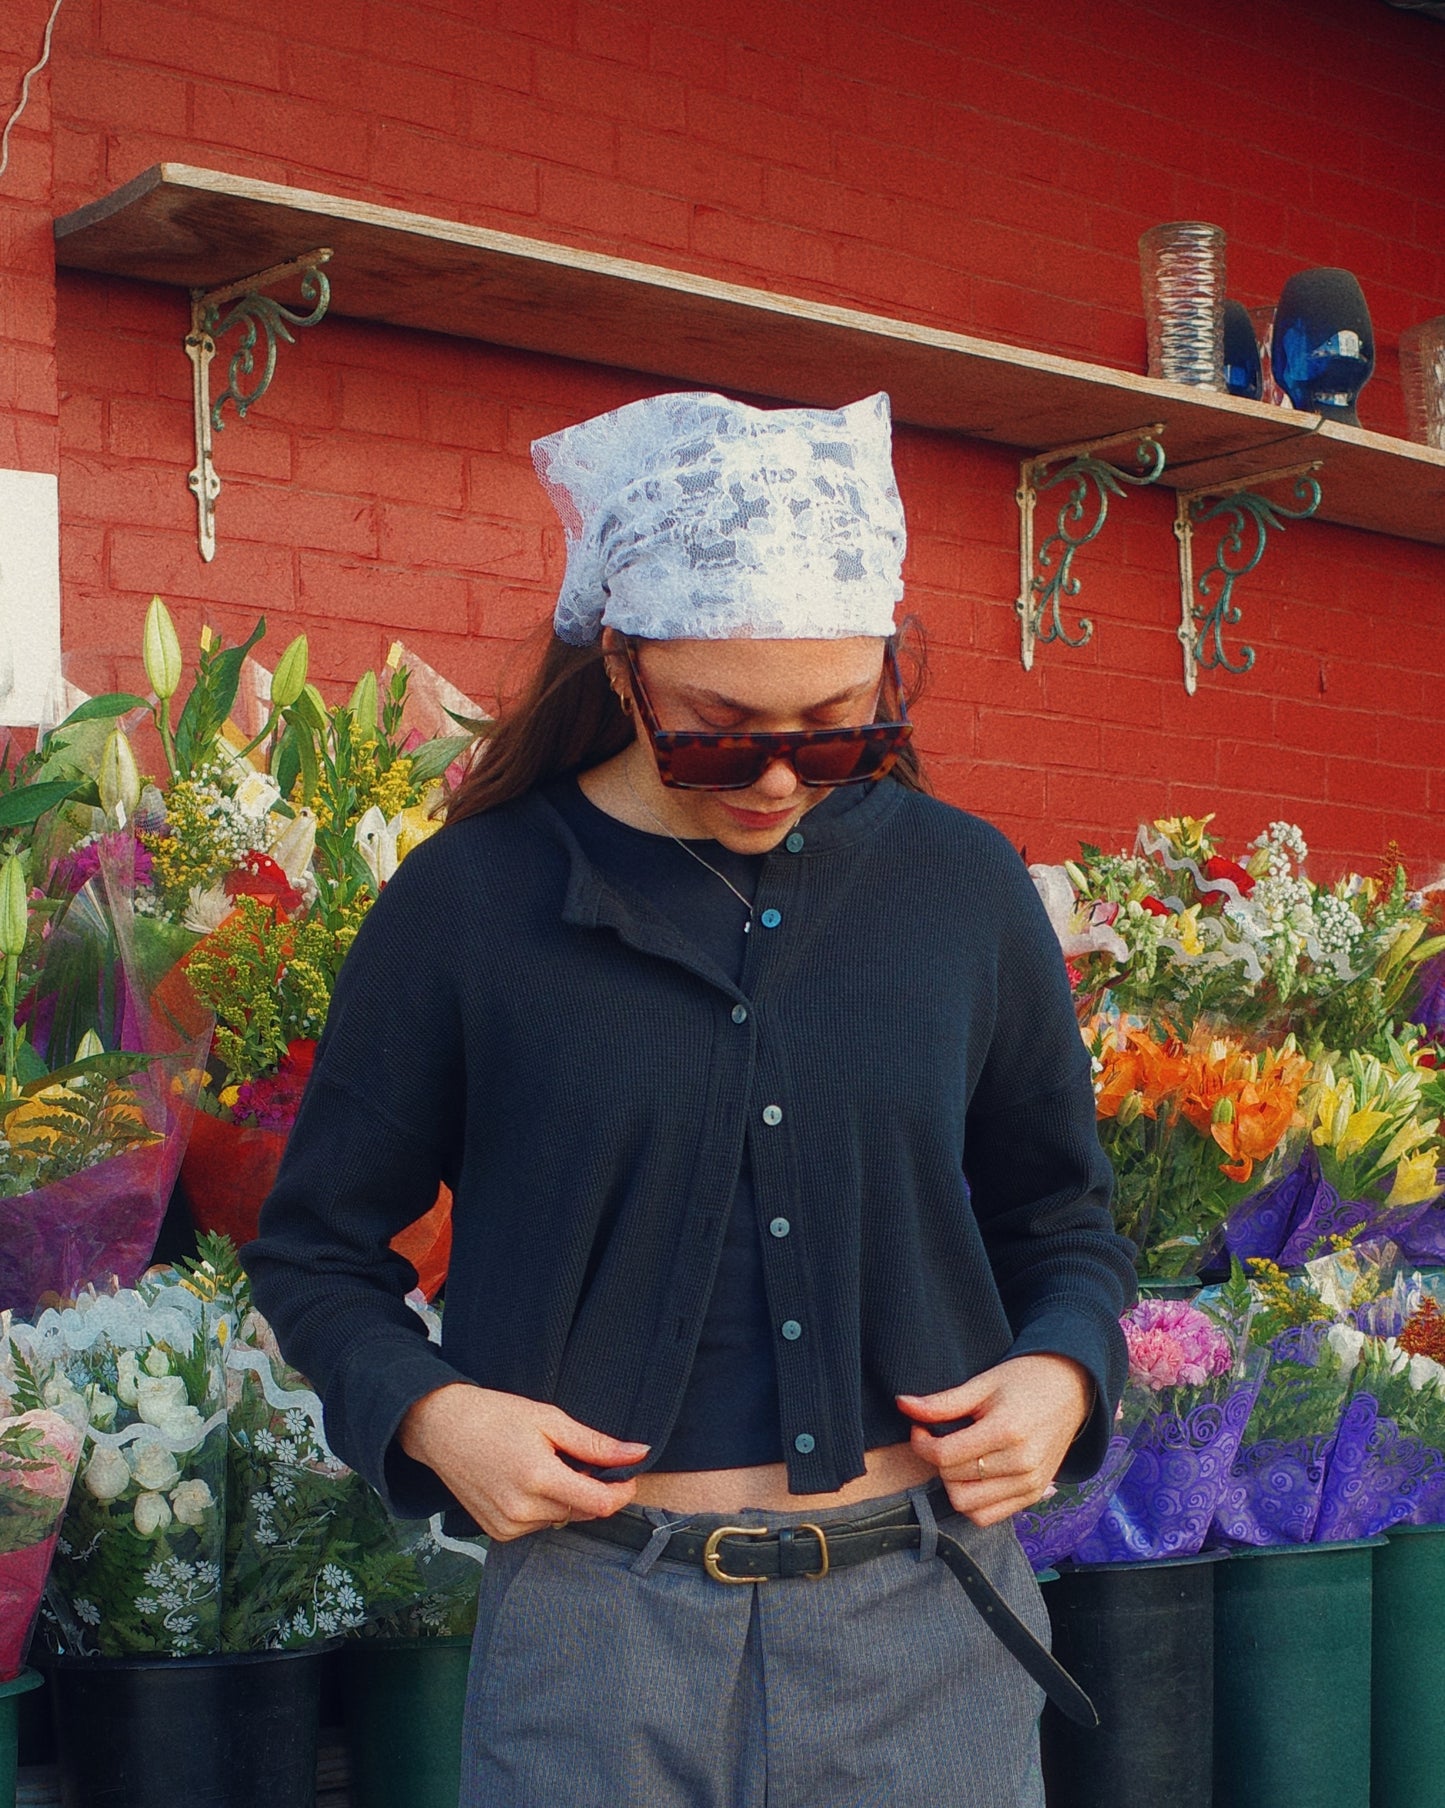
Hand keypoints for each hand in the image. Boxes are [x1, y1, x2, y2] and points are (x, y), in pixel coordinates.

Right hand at [399, 1383, 648, 1541]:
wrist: (441, 1428)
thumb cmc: (496, 1416)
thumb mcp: (550, 1419)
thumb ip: (596, 1443)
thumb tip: (639, 1453)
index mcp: (539, 1478)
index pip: (600, 1505)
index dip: (621, 1492)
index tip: (626, 1476)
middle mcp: (522, 1510)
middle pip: (583, 1512)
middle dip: (592, 1489)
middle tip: (575, 1458)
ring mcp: (507, 1526)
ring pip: (562, 1519)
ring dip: (567, 1498)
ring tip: (544, 1465)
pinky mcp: (498, 1533)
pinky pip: (538, 1525)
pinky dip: (544, 1507)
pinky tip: (527, 1482)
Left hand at [897, 1354, 1093, 1526]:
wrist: (1071, 1389)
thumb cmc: (1025, 1380)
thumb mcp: (982, 1383)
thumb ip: (941, 1402)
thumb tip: (901, 1404)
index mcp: (1006, 1432)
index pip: (945, 1456)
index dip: (921, 1443)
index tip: (920, 1427)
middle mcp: (1021, 1464)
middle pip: (953, 1481)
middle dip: (936, 1460)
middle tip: (939, 1437)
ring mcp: (1030, 1485)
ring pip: (967, 1505)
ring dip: (952, 1483)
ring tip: (957, 1457)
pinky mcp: (1034, 1496)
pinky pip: (988, 1516)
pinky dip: (972, 1501)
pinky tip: (972, 1475)